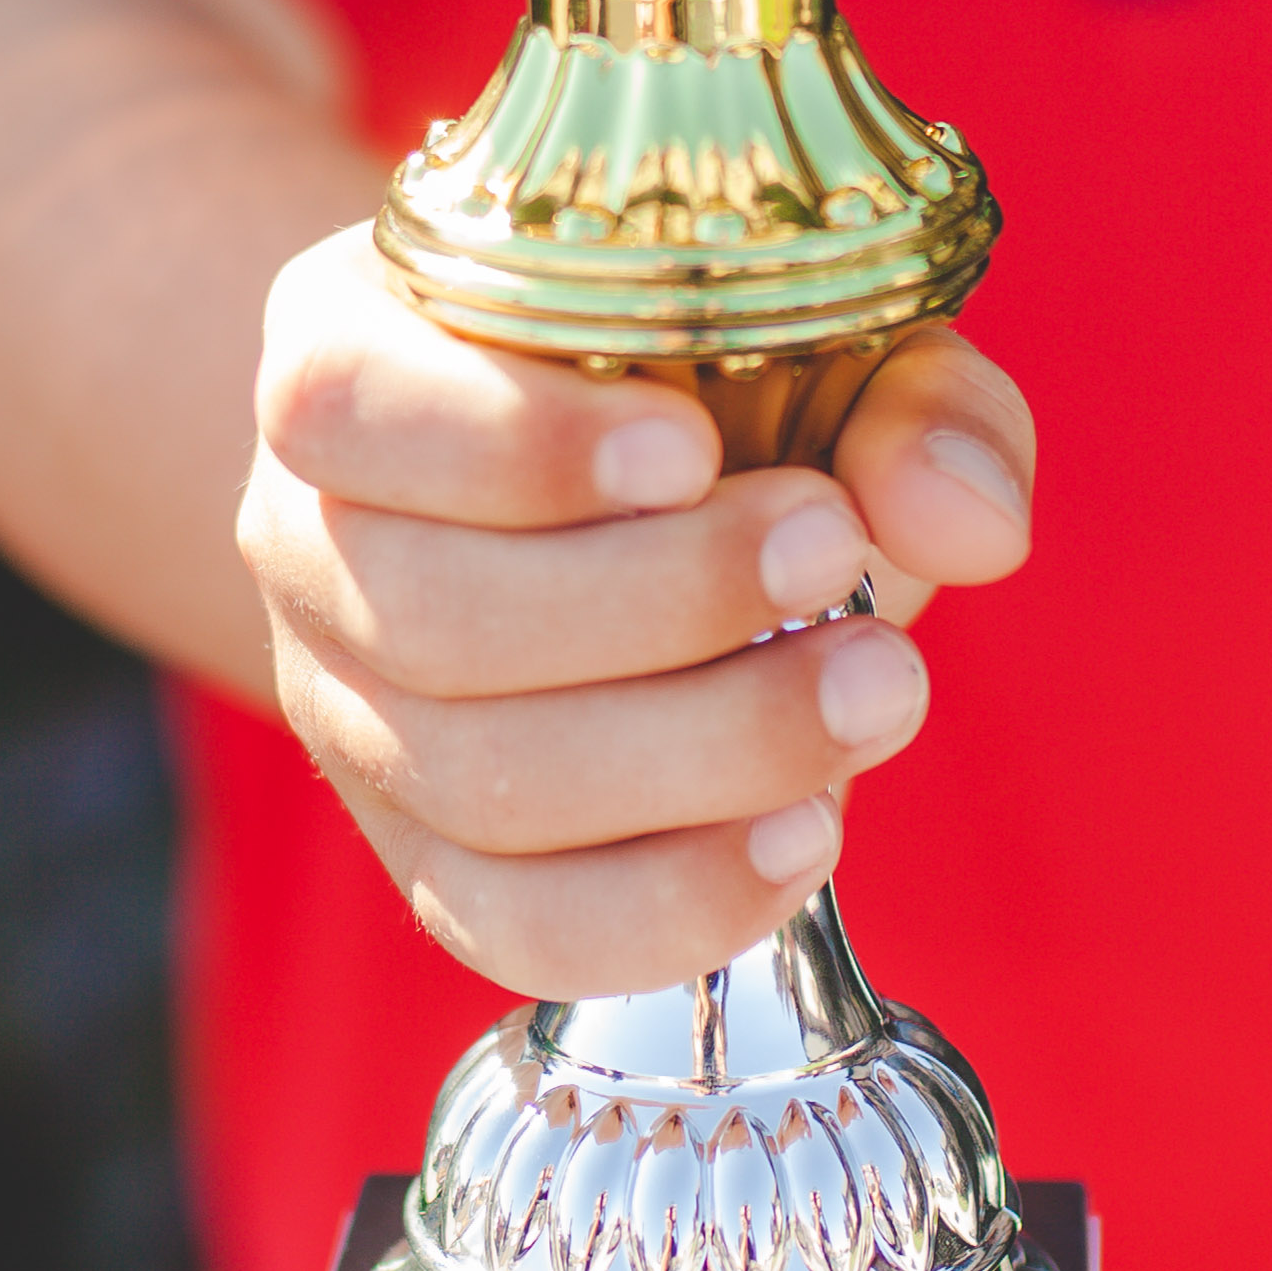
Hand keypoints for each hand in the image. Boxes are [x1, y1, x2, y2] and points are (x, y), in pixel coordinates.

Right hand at [239, 224, 1036, 996]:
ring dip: (700, 752)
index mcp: (350, 355)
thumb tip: (962, 514)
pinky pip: (513, 927)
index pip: (342, 400)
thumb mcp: (823, 344)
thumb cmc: (718, 398)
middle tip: (835, 555)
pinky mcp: (425, 860)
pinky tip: (805, 834)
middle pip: (429, 616)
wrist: (648, 524)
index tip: (691, 447)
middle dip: (658, 604)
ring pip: (477, 782)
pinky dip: (670, 899)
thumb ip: (912, 401)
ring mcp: (351, 716)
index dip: (506, 441)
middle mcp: (310, 541)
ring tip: (874, 691)